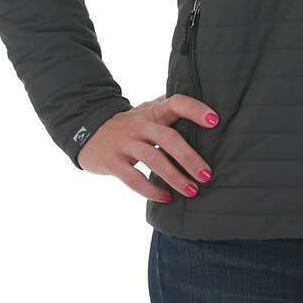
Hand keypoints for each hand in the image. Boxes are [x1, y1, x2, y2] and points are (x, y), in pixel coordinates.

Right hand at [75, 93, 217, 200]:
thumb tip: (209, 116)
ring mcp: (125, 143)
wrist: (88, 132)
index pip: (176, 103)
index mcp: (153, 111)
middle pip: (168, 137)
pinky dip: (151, 190)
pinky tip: (167, 198)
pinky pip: (133, 178)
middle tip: (207, 175)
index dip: (196, 110)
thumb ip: (170, 110)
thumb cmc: (130, 125)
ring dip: (175, 177)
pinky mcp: (113, 162)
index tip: (215, 122)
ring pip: (153, 159)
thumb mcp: (148, 111)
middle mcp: (140, 124)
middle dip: (190, 158)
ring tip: (192, 191)